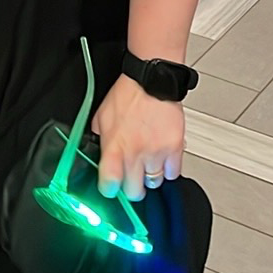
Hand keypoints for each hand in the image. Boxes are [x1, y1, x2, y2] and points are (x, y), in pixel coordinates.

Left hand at [91, 74, 184, 201]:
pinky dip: (169, 169)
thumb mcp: (101, 116)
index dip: (109, 189)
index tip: (111, 187)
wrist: (151, 80)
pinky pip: (173, 173)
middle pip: (134, 192)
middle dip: (131, 188)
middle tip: (131, 179)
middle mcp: (135, 154)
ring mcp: (156, 153)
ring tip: (147, 163)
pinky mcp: (174, 148)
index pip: (109, 185)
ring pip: (154, 183)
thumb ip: (100, 137)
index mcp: (114, 147)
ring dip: (150, 177)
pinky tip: (162, 159)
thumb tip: (98, 150)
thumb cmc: (127, 95)